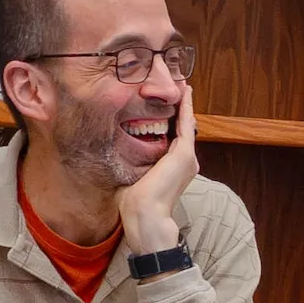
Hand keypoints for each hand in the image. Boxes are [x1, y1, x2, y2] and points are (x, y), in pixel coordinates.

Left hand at [114, 85, 196, 255]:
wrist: (145, 215)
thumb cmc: (135, 203)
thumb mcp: (134, 177)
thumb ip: (133, 164)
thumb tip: (115, 155)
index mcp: (175, 168)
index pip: (175, 138)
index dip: (173, 120)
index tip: (169, 105)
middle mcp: (186, 162)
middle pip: (184, 128)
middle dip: (182, 108)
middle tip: (182, 89)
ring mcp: (187, 158)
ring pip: (187, 123)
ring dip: (186, 104)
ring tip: (184, 87)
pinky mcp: (184, 154)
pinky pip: (186, 124)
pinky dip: (186, 107)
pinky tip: (185, 94)